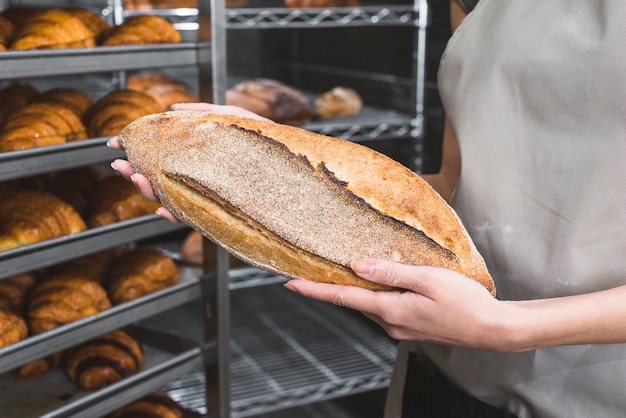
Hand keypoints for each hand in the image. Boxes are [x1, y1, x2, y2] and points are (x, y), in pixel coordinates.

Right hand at [107, 102, 270, 222]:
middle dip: (138, 174)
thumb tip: (176, 109)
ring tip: (139, 181)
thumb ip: (208, 112)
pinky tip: (165, 210)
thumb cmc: (271, 144)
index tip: (115, 144)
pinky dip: (178, 215)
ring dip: (152, 193)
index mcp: (201, 162)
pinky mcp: (227, 216)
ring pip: (174, 200)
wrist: (301, 171)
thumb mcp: (238, 120)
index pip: (163, 159)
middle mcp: (203, 182)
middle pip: (163, 180)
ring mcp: (213, 199)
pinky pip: (196, 218)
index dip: (138, 154)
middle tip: (121, 166)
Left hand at [284, 258, 506, 350]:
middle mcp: (391, 323)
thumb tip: (357, 266)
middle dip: (331, 287)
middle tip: (311, 269)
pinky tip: (380, 282)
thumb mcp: (428, 280)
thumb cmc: (466, 302)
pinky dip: (375, 295)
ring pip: (369, 305)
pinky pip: (384, 308)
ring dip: (354, 291)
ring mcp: (401, 327)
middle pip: (353, 302)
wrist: (493, 330)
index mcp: (391, 310)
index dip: (315, 290)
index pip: (343, 298)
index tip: (291, 283)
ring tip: (343, 271)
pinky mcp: (411, 326)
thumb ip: (391, 273)